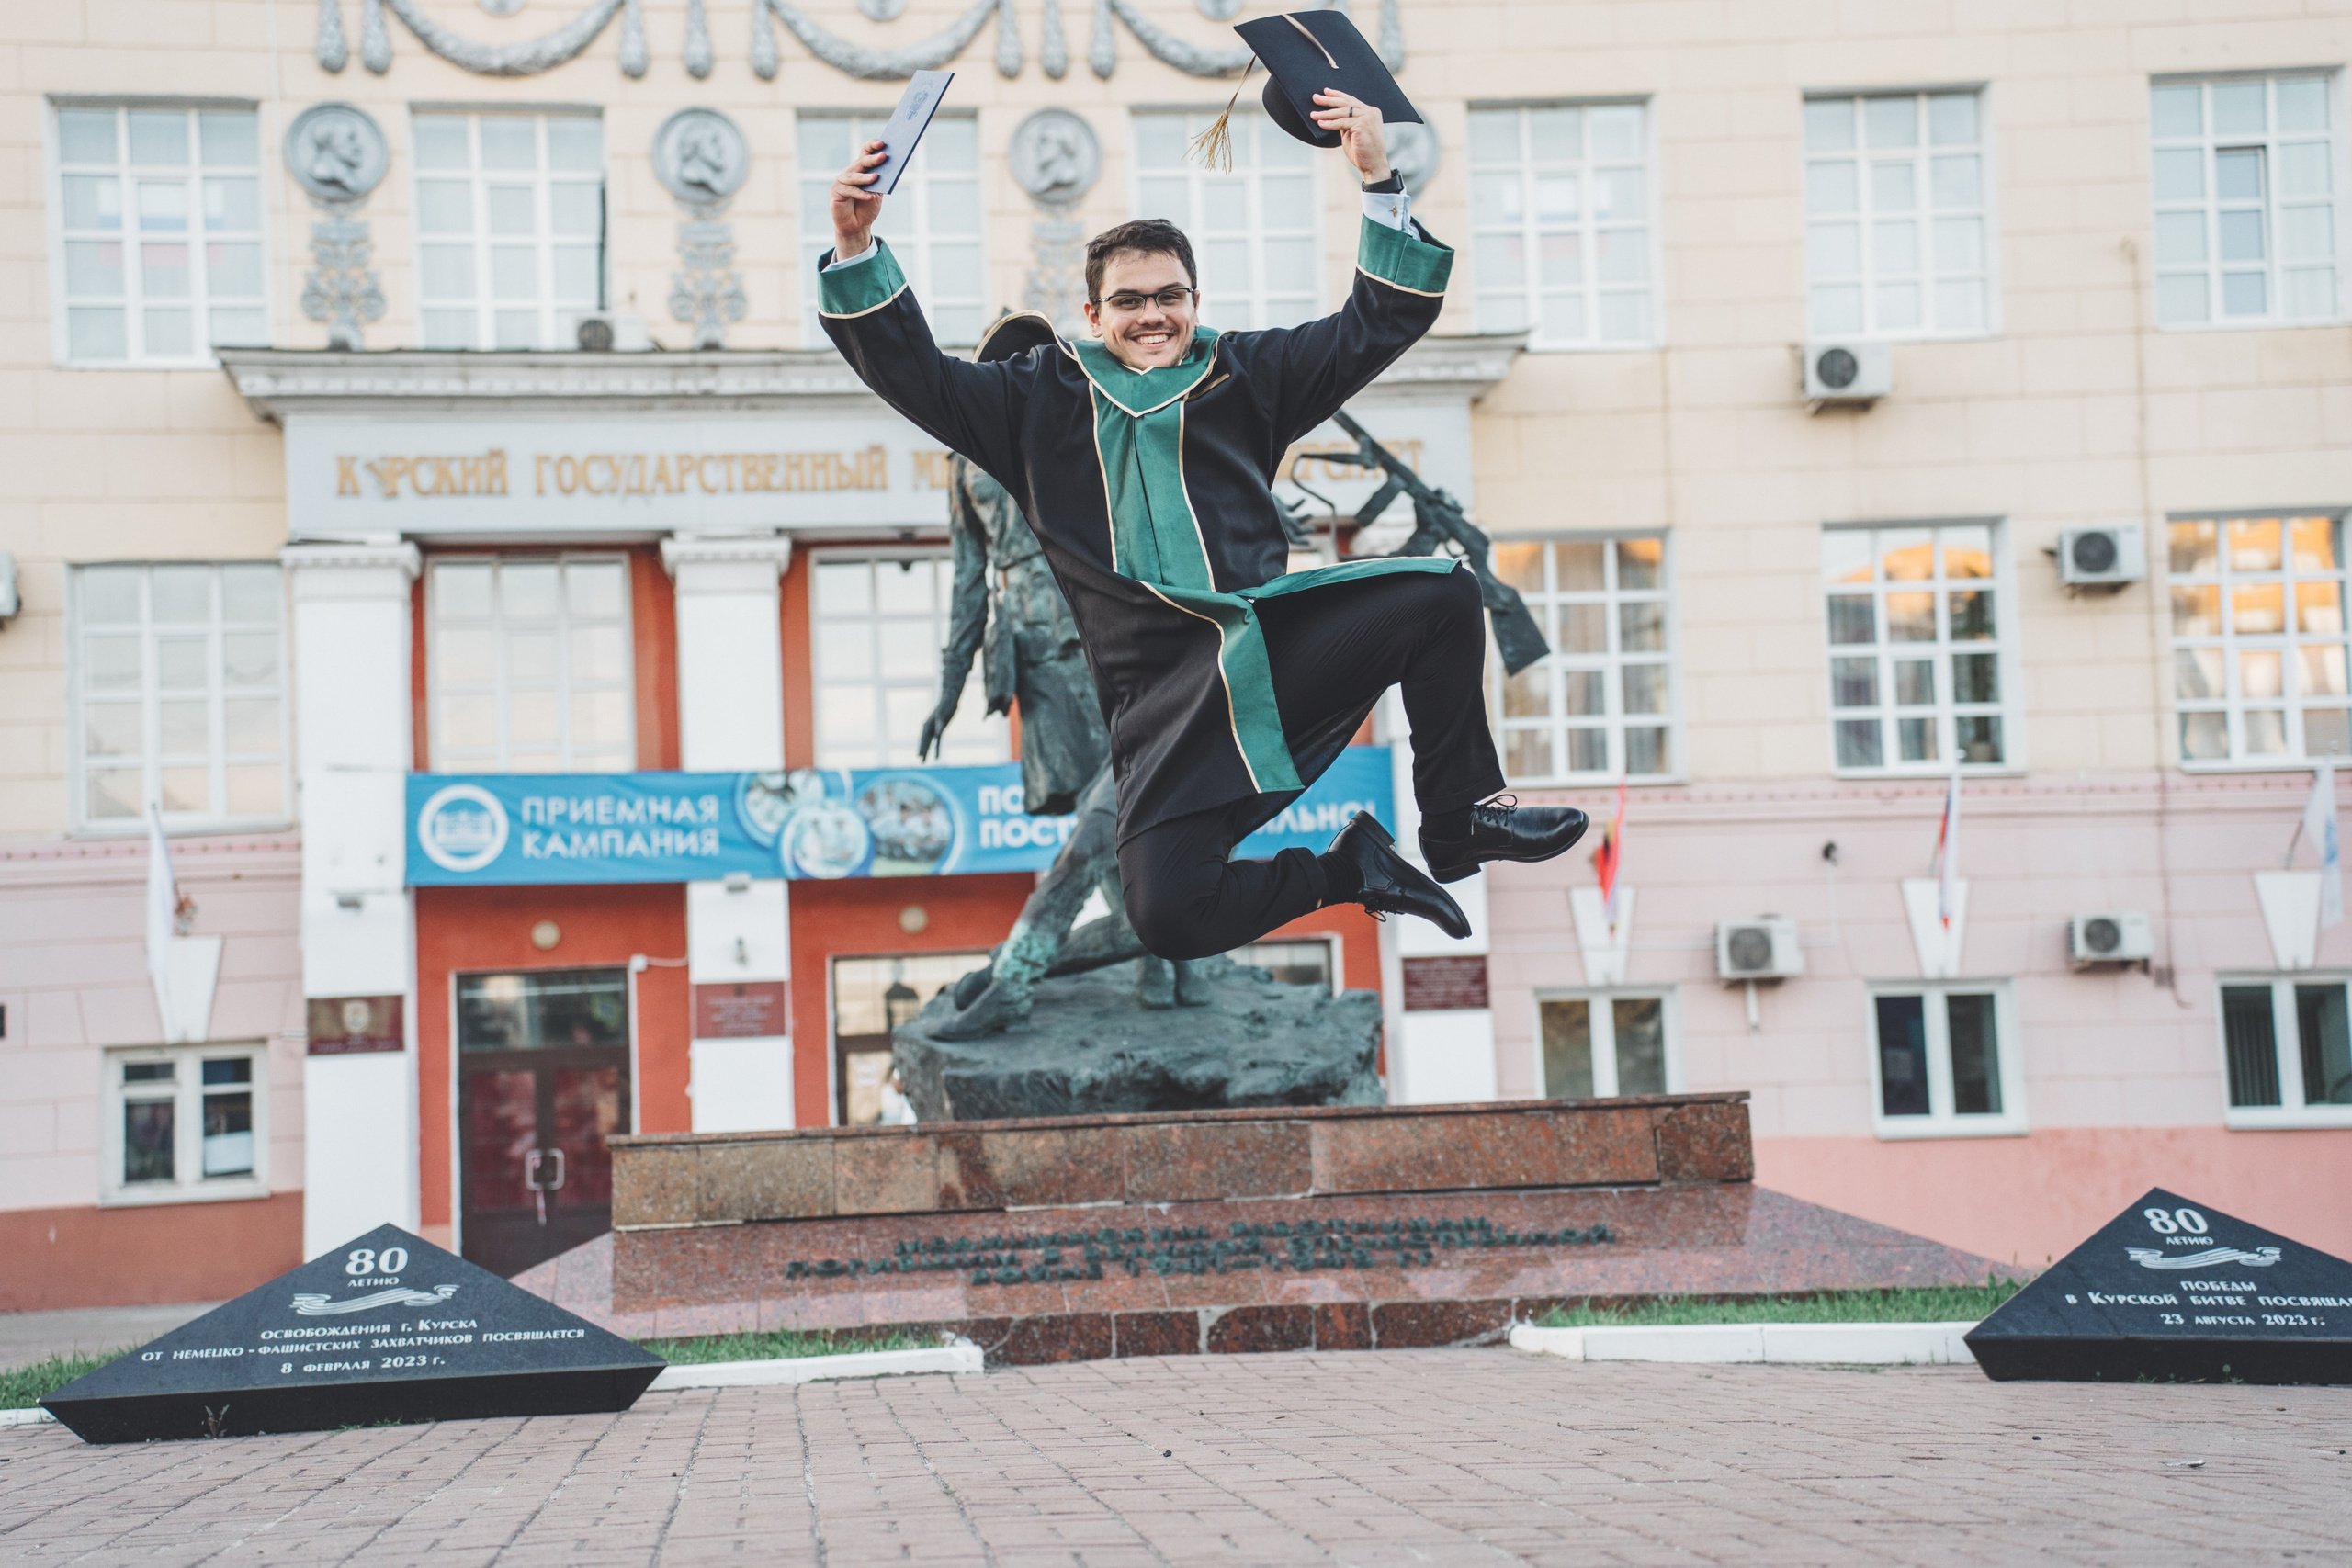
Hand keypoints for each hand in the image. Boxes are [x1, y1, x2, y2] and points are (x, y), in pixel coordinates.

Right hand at [830, 140, 886, 258]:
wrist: (856, 227)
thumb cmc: (867, 208)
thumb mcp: (877, 194)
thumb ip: (881, 182)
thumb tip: (889, 170)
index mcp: (860, 169)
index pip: (864, 152)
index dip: (872, 146)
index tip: (882, 143)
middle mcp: (850, 172)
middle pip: (860, 162)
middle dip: (872, 159)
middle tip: (883, 156)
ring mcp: (841, 181)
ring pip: (853, 176)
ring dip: (865, 177)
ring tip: (876, 178)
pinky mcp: (836, 193)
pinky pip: (849, 191)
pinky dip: (861, 194)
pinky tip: (870, 196)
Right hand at [917, 699, 955, 761]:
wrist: (949, 699)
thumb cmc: (946, 706)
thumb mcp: (943, 714)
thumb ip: (940, 725)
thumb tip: (937, 735)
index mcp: (928, 725)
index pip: (923, 739)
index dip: (921, 748)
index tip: (919, 756)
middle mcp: (929, 728)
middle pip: (924, 742)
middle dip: (922, 751)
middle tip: (920, 761)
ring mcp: (933, 729)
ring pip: (929, 743)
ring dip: (927, 752)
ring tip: (924, 761)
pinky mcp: (940, 730)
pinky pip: (937, 742)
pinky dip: (936, 749)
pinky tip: (936, 758)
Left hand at [1311, 90, 1388, 183]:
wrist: (1373, 165)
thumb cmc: (1362, 152)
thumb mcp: (1352, 133)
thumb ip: (1345, 123)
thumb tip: (1332, 115)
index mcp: (1370, 112)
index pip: (1351, 100)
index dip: (1338, 95)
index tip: (1325, 92)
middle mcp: (1370, 112)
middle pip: (1346, 103)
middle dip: (1329, 100)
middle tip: (1315, 97)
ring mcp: (1368, 117)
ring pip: (1342, 112)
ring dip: (1326, 113)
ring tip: (1313, 114)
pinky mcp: (1362, 125)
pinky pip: (1342, 122)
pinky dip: (1330, 123)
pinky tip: (1321, 123)